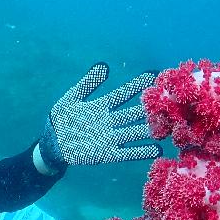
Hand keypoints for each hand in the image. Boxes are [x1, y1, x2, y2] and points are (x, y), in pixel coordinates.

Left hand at [36, 63, 159, 172]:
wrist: (51, 144)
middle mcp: (109, 121)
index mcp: (101, 106)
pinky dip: (141, 151)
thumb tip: (103, 66)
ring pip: (133, 132)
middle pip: (132, 114)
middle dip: (148, 108)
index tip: (152, 75)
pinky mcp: (106, 154)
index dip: (136, 86)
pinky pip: (126, 153)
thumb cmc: (61, 119)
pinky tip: (156, 150)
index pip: (122, 94)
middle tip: (167, 101)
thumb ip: (87, 84)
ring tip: (165, 126)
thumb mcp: (71, 98)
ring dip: (148, 129)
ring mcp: (109, 138)